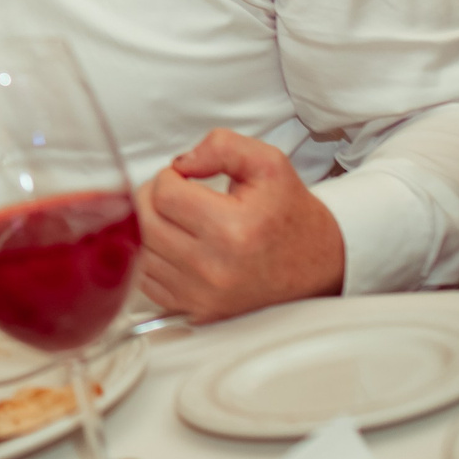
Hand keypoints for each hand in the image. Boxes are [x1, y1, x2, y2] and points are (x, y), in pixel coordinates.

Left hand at [133, 129, 343, 320]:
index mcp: (233, 229)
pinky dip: (152, 260)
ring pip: (142, 253)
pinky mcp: (198, 311)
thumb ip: (222, 147)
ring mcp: (204, 295)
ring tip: (175, 218)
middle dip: (151, 200)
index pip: (163, 195)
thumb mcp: (268, 163)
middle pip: (145, 224)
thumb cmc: (289, 213)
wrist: (316, 262)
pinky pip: (147, 282)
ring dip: (149, 229)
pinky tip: (173, 246)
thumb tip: (180, 162)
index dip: (168, 177)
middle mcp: (216, 269)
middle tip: (173, 194)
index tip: (184, 179)